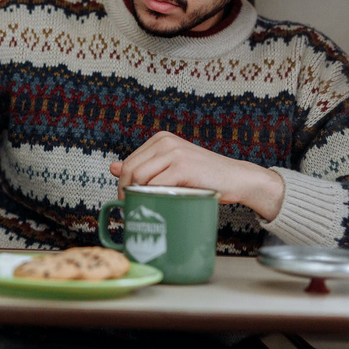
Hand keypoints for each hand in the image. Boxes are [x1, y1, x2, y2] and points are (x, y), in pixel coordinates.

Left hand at [109, 131, 284, 220]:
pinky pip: (156, 185)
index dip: (123, 183)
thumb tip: (112, 167)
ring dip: (136, 196)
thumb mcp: (171, 168)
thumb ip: (145, 166)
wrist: (237, 178)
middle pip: (130, 169)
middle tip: (130, 209)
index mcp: (160, 139)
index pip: (128, 162)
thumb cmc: (203, 177)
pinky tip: (157, 207)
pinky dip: (152, 198)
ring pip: (139, 177)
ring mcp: (174, 152)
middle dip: (125, 191)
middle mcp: (164, 142)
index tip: (127, 200)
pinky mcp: (182, 167)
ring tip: (142, 210)